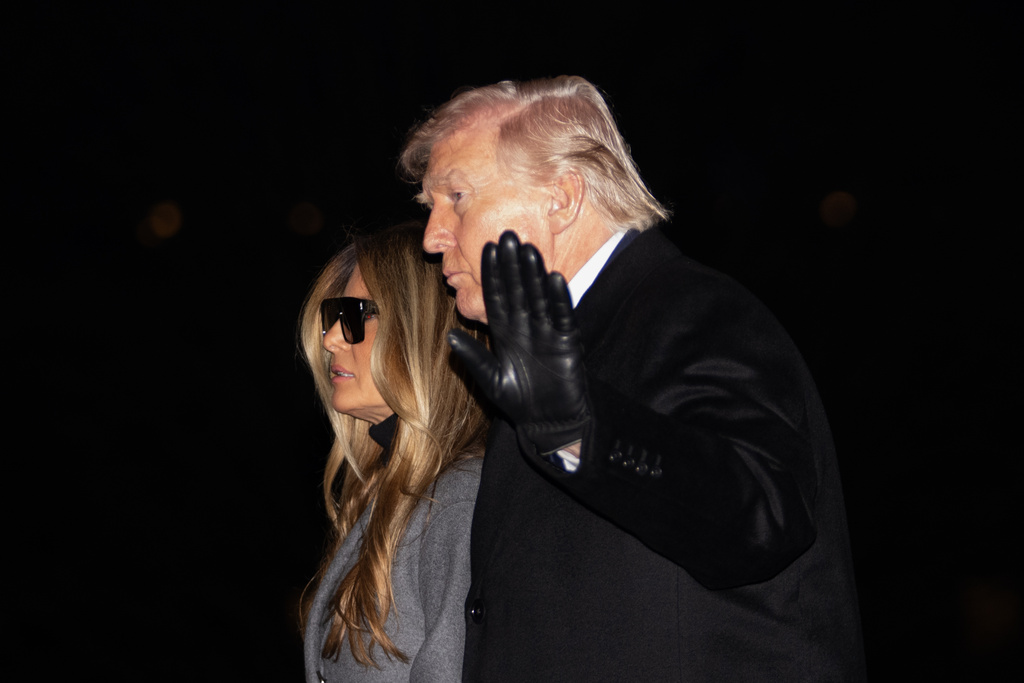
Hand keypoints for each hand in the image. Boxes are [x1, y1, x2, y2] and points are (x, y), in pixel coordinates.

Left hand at [448, 231, 589, 454]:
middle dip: (512, 263)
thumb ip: (473, 357)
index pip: (496, 296)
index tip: (486, 248)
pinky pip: (561, 315)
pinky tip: (554, 277)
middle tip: (507, 234)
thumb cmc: (518, 401)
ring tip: (529, 248)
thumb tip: (448, 336)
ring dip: (534, 273)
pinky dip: (558, 298)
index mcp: (504, 332)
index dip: (492, 273)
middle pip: (518, 289)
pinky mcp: (567, 340)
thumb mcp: (491, 380)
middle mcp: (525, 326)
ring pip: (539, 296)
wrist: (549, 421)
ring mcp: (547, 331)